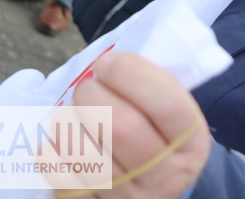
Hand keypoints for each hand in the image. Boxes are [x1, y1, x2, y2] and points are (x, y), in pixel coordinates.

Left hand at [43, 52, 209, 197]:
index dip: (133, 76)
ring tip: (72, 111)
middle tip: (87, 84)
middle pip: (122, 128)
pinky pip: (63, 181)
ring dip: (68, 122)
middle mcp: (166, 176)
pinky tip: (61, 140)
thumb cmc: (157, 135)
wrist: (152, 188)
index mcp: (191, 143)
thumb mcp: (174, 113)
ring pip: (87, 154)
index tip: (109, 61)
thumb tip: (112, 60)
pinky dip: (53, 154)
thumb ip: (155, 87)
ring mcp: (130, 198)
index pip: (167, 105)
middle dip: (93, 94)